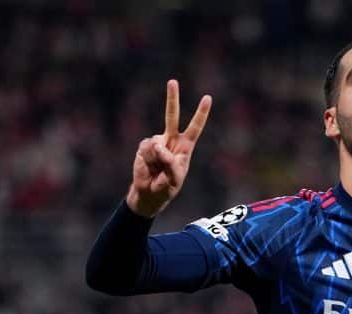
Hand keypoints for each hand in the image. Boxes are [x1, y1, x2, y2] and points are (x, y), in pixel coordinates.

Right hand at [127, 79, 211, 217]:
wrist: (148, 194)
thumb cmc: (166, 188)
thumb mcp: (174, 179)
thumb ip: (169, 162)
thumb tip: (159, 144)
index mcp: (185, 147)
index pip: (195, 127)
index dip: (201, 113)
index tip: (207, 97)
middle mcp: (171, 141)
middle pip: (172, 116)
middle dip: (172, 98)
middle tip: (172, 81)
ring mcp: (157, 142)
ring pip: (157, 142)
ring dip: (156, 158)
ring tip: (156, 170)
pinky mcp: (144, 146)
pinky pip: (146, 148)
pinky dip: (147, 159)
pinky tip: (148, 167)